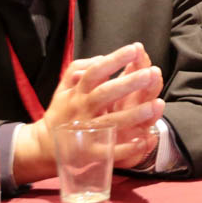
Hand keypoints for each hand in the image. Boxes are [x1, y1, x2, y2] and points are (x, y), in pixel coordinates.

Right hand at [13, 43, 165, 182]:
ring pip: (111, 122)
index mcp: (77, 92)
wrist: (44, 146)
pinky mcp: (91, 153)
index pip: (95, 72)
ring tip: (157, 104)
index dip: (114, 60)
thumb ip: (79, 69)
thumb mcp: (63, 87)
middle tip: (151, 73)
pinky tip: (145, 138)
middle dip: (129, 84)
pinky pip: (112, 150)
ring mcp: (86, 132)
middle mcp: (82, 110)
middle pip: (105, 94)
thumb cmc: (61, 112)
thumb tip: (101, 57)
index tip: (134, 49)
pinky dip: (129, 147)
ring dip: (135, 114)